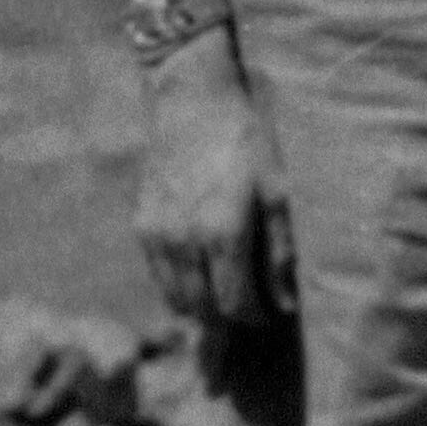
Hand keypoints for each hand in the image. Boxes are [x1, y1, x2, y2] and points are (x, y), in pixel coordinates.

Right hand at [134, 39, 295, 323]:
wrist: (192, 99)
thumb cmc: (245, 140)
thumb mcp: (277, 190)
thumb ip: (280, 252)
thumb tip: (285, 303)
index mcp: (223, 233)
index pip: (235, 304)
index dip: (254, 318)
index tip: (270, 315)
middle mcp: (185, 241)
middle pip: (203, 311)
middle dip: (226, 326)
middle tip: (244, 323)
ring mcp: (158, 235)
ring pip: (176, 299)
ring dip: (200, 311)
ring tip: (221, 308)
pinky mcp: (142, 225)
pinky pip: (159, 275)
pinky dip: (178, 287)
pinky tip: (198, 278)